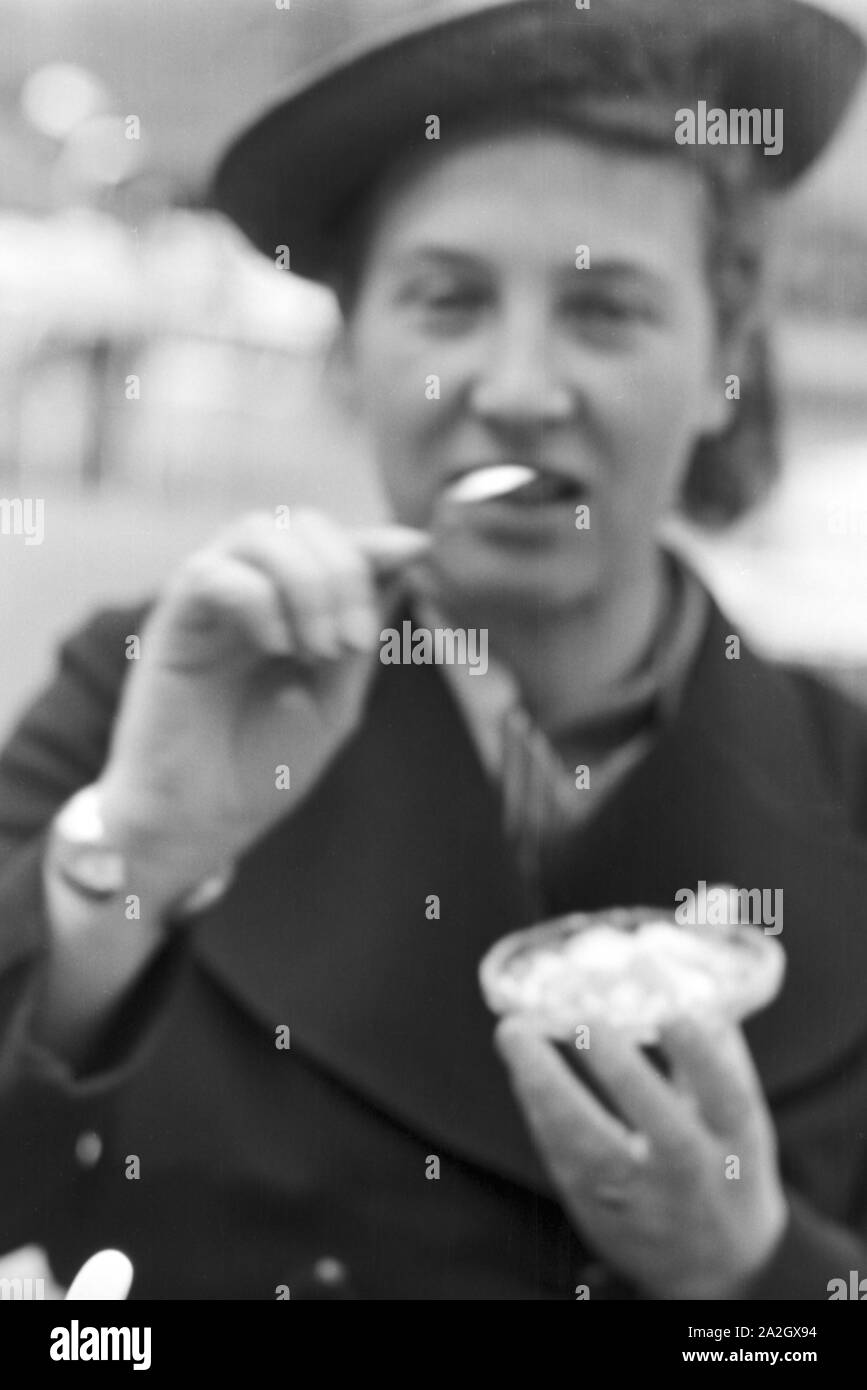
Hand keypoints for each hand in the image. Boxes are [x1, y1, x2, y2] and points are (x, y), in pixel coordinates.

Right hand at [96, 509, 428, 904]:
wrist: (202, 820)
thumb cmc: (265, 763)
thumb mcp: (336, 697)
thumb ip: (365, 631)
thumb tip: (406, 557)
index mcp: (290, 605)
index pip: (332, 543)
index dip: (375, 540)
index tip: (420, 550)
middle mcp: (249, 590)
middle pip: (300, 523)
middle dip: (343, 571)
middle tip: (353, 643)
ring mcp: (209, 602)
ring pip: (257, 532)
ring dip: (305, 582)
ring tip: (317, 649)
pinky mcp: (172, 620)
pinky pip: (211, 573)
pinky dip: (257, 599)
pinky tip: (277, 647)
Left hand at [495, 1010, 787, 1298]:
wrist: (714, 1266)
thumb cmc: (723, 1163)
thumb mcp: (737, 1119)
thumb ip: (714, 1055)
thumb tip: (678, 974)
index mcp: (737, 1143)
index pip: (729, 1100)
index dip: (704, 1057)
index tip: (675, 1012)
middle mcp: (694, 1177)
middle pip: (667, 1134)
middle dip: (626, 1076)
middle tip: (587, 1019)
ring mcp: (641, 1198)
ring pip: (594, 1151)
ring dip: (550, 1088)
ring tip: (518, 1032)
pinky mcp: (593, 1207)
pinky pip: (560, 1156)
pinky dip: (537, 1106)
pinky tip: (519, 1065)